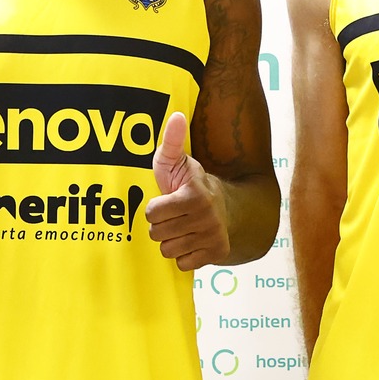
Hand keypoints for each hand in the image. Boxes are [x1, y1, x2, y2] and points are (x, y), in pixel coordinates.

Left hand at [145, 111, 228, 270]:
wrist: (227, 206)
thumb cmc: (191, 184)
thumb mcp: (177, 162)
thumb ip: (171, 140)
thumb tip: (175, 115)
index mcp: (194, 195)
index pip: (152, 213)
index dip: (155, 208)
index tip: (168, 200)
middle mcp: (206, 217)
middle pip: (157, 234)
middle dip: (161, 225)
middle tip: (174, 215)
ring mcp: (213, 236)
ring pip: (168, 250)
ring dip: (171, 241)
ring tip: (182, 227)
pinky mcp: (217, 253)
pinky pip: (183, 264)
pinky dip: (184, 255)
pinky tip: (192, 240)